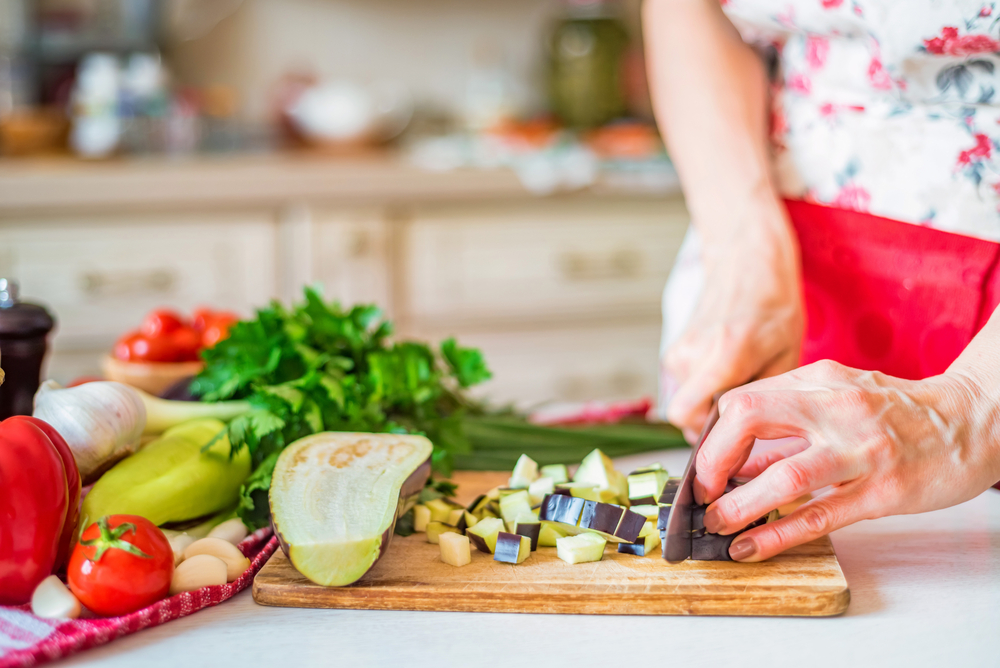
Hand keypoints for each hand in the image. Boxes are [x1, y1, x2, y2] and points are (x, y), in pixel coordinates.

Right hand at [664, 207, 803, 442]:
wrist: (747, 262)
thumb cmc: (774, 307)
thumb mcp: (786, 356)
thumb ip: (763, 401)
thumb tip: (748, 442)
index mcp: (726, 354)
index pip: (689, 416)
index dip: (707, 442)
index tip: (730, 454)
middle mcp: (693, 353)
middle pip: (686, 417)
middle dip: (712, 427)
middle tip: (744, 424)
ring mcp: (679, 351)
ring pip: (687, 402)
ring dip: (710, 405)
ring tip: (742, 387)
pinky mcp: (675, 350)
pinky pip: (686, 387)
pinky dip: (705, 389)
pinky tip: (730, 372)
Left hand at [695, 360, 999, 561]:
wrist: (971, 421)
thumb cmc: (896, 412)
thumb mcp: (836, 399)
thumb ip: (787, 428)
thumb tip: (734, 462)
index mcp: (817, 380)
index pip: (743, 400)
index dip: (714, 438)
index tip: (705, 469)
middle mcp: (834, 407)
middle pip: (750, 417)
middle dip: (714, 460)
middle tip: (703, 493)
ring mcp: (861, 449)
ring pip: (785, 475)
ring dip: (740, 506)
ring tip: (716, 526)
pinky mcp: (884, 489)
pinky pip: (820, 515)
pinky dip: (777, 535)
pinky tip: (750, 548)